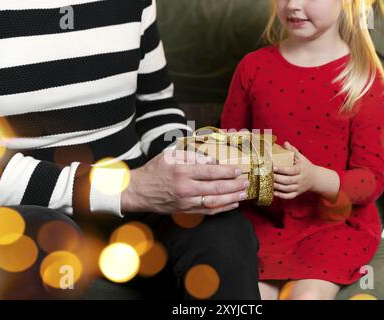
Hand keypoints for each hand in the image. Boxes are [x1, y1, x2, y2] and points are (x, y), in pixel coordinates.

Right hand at [121, 149, 248, 214]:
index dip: (227, 171)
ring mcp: (186, 202)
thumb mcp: (169, 156)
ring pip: (214, 201)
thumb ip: (191, 156)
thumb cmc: (153, 171)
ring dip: (232, 198)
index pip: (210, 171)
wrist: (137, 191)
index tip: (238, 170)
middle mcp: (185, 188)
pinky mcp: (185, 211)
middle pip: (215, 187)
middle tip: (246, 181)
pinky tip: (232, 204)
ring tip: (244, 194)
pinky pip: (207, 210)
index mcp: (182, 171)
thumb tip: (210, 160)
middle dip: (234, 185)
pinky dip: (221, 208)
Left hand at [273, 141, 317, 199]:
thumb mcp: (301, 158)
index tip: (273, 167)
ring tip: (268, 183)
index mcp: (301, 170)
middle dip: (277, 179)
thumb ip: (293, 151)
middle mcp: (301, 179)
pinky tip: (274, 193)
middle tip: (267, 175)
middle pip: (288, 181)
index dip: (282, 169)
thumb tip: (285, 142)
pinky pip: (289, 196)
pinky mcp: (298, 193)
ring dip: (277, 187)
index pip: (291, 170)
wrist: (316, 179)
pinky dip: (281, 196)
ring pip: (287, 189)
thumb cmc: (306, 166)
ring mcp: (299, 187)